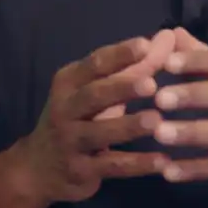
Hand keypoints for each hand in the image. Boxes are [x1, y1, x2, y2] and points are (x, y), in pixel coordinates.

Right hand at [22, 30, 176, 202]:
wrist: (38, 168)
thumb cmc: (77, 118)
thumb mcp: (98, 89)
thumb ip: (135, 66)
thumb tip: (169, 36)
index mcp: (69, 82)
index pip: (95, 63)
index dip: (120, 54)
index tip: (146, 44)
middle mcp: (65, 108)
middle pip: (94, 95)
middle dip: (122, 88)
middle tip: (151, 84)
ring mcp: (70, 141)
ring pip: (100, 132)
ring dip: (129, 126)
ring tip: (156, 121)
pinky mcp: (80, 170)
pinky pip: (112, 166)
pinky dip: (137, 165)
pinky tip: (163, 162)